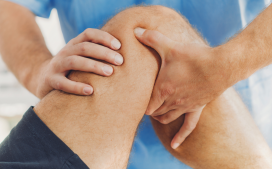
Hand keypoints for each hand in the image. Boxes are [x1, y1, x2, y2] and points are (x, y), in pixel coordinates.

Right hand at [36, 28, 122, 98]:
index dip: (104, 37)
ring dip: (93, 66)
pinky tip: (91, 91)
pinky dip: (77, 86)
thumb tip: (123, 57)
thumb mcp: (80, 57)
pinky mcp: (51, 80)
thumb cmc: (70, 69)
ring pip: (74, 61)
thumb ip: (96, 55)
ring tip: (109, 72)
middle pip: (84, 47)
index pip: (89, 34)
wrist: (42, 78)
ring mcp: (56, 65)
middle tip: (120, 61)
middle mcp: (65, 52)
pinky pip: (63, 83)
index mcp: (74, 44)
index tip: (119, 46)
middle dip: (104, 53)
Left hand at [134, 28, 229, 148]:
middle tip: (145, 103)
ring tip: (156, 113)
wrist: (221, 65)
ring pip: (167, 118)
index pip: (145, 105)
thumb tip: (136, 30)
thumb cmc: (193, 57)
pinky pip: (188, 126)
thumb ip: (151, 38)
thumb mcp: (170, 46)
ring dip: (160, 117)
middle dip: (148, 109)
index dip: (139, 104)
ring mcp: (185, 107)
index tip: (136, 99)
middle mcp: (172, 101)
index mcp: (162, 89)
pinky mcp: (197, 108)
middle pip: (154, 112)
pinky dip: (180, 136)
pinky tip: (175, 145)